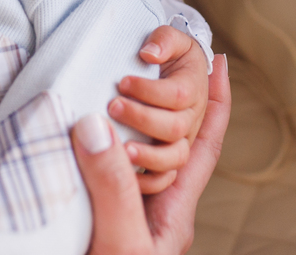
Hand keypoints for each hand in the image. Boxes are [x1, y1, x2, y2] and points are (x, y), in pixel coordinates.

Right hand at [73, 54, 229, 254]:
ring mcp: (131, 217)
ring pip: (137, 155)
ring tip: (111, 85)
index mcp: (173, 212)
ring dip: (129, 119)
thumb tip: (96, 126)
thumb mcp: (118, 241)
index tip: (218, 65)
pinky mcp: (98, 221)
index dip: (216, 104)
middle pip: (174, 144)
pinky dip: (97, 146)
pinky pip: (105, 173)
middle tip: (149, 59)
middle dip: (165, 100)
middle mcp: (157, 211)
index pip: (204, 146)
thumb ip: (113, 187)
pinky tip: (78, 132)